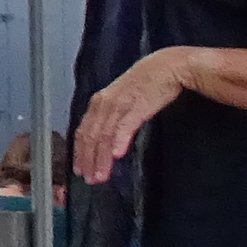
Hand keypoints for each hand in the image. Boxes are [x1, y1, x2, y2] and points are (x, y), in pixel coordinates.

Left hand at [71, 48, 192, 186]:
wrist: (166, 66)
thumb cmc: (146, 84)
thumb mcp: (123, 100)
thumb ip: (112, 117)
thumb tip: (106, 140)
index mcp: (99, 103)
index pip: (84, 132)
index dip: (80, 153)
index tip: (80, 170)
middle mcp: (104, 103)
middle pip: (91, 136)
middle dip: (89, 160)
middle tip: (90, 179)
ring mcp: (119, 104)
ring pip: (105, 135)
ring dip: (102, 158)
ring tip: (101, 175)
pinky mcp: (136, 105)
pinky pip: (124, 126)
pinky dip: (119, 141)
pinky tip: (116, 155)